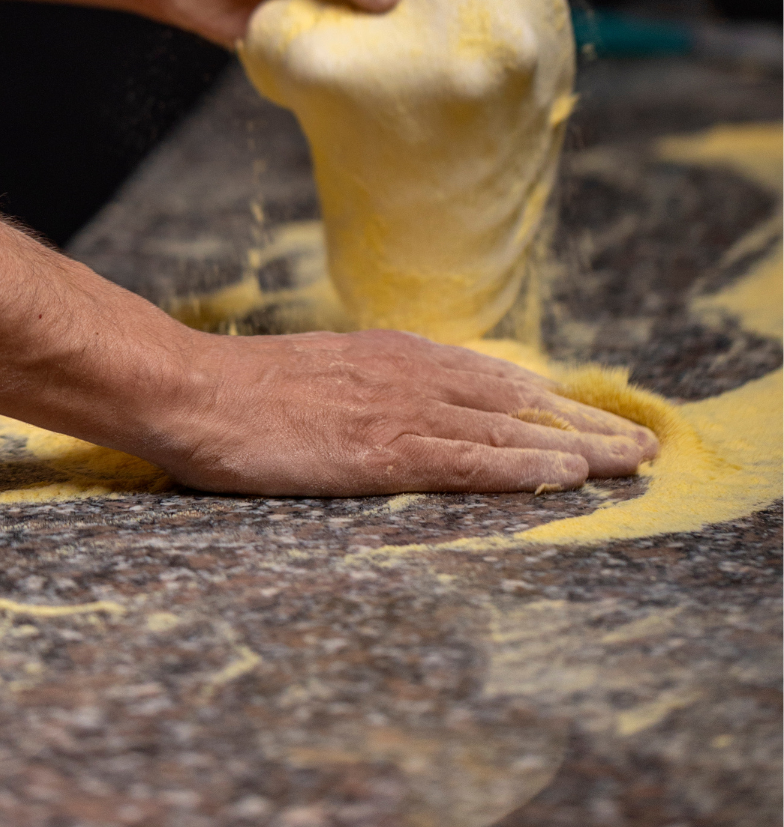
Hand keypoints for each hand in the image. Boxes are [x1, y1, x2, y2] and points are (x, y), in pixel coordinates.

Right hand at [145, 329, 659, 495]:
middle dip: (583, 421)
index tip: (590, 417)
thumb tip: (396, 400)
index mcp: (392, 357)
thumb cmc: (239, 389)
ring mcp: (397, 410)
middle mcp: (408, 374)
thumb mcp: (316, 373)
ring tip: (630, 461)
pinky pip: (466, 460)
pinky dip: (522, 465)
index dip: (547, 401)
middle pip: (516, 399)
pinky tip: (565, 474)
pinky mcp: (380, 449)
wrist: (190, 387)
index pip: (489, 379)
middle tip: (640, 442)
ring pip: (507, 428)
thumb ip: (365, 383)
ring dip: (576, 444)